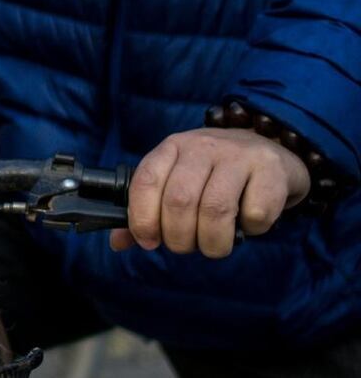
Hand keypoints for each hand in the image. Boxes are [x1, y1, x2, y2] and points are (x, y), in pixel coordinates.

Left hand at [110, 128, 309, 257]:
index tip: (148, 241)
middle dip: (178, 237)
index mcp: (172, 147)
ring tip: (214, 245)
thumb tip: (118, 242)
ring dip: (212, 241)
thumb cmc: (216, 175)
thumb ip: (148, 211)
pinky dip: (250, 231)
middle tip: (186, 246)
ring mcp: (238, 154)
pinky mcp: (271, 168)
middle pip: (179, 200)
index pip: (145, 181)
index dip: (141, 218)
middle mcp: (202, 145)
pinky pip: (255, 213)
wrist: (273, 154)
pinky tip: (248, 224)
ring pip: (215, 209)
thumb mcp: (178, 183)